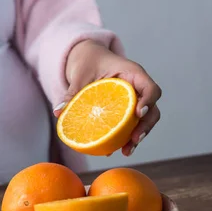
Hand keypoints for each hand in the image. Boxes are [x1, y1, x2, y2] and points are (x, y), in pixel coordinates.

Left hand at [54, 40, 161, 155]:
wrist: (90, 59)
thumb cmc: (89, 62)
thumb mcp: (80, 75)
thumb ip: (72, 92)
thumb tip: (58, 112)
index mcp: (132, 73)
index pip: (150, 88)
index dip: (148, 101)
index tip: (139, 113)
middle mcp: (138, 87)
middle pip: (152, 108)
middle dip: (146, 126)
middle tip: (135, 139)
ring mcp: (135, 100)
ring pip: (145, 120)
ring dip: (139, 136)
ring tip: (127, 151)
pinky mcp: (128, 110)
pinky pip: (132, 124)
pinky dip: (127, 137)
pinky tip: (116, 150)